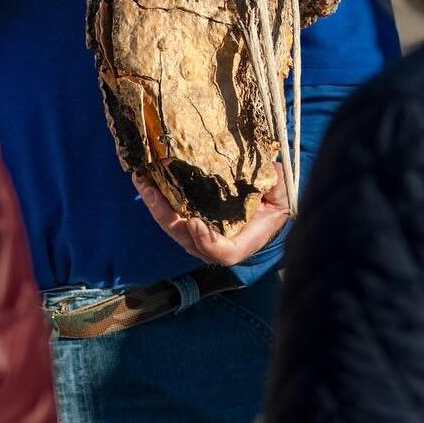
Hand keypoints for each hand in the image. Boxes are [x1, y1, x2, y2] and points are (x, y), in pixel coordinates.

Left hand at [132, 171, 290, 266]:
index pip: (224, 252)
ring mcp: (200, 233)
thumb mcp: (280, 193)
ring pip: (173, 228)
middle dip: (168, 219)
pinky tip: (143, 179)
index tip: (195, 222)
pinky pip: (169, 214)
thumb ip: (275, 185)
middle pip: (188, 240)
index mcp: (243, 241)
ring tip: (143, 183)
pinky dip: (156, 198)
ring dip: (156, 207)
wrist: (265, 201)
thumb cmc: (274, 199)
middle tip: (155, 195)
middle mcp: (217, 242)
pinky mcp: (188, 219)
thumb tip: (270, 170)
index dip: (208, 241)